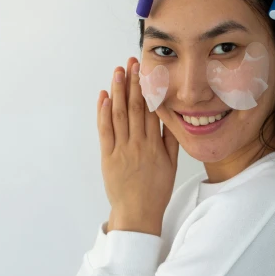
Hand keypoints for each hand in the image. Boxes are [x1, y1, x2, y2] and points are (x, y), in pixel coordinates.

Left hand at [97, 58, 178, 234]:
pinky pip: (105, 130)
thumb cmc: (156, 190)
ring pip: (119, 114)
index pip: (151, 109)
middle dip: (132, 82)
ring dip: (118, 91)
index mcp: (156, 145)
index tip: (146, 70)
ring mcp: (122, 150)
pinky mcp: (108, 157)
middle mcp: (139, 144)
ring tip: (118, 71)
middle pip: (135, 107)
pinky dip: (103, 112)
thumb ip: (170, 140)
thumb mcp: (171, 165)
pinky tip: (104, 96)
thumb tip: (170, 116)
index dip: (148, 88)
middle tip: (131, 62)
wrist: (138, 213)